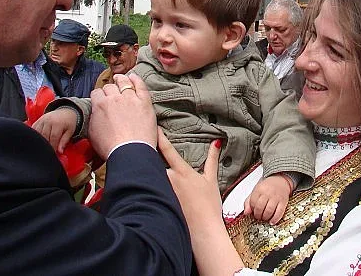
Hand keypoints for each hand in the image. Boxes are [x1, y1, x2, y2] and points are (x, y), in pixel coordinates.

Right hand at [31, 108, 76, 152]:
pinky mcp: (38, 121)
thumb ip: (64, 141)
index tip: (53, 153)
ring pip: (38, 134)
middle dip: (46, 145)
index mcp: (58, 123)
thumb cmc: (68, 122)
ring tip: (43, 148)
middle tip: (48, 152)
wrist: (65, 112)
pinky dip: (35, 136)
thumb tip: (60, 151)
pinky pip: (33, 130)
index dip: (53, 147)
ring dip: (40, 141)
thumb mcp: (70, 131)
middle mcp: (48, 121)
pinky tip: (38, 141)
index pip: (53, 137)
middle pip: (44, 136)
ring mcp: (42, 120)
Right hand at [87, 74, 155, 157]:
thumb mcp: (93, 134)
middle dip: (109, 89)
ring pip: (124, 82)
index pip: (97, 93)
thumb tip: (96, 115)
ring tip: (121, 79)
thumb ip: (94, 119)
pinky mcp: (144, 102)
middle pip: (110, 87)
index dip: (98, 96)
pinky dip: (137, 79)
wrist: (130, 152)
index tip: (101, 99)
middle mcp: (114, 98)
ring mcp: (131, 99)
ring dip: (121, 79)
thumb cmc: (111, 147)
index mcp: (100, 105)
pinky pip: (140, 85)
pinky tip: (134, 77)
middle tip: (112, 93)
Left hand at [158, 130, 243, 275]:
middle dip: (149, 156)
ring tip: (144, 170)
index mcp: (182, 172)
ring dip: (149, 173)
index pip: (167, 150)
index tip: (153, 128)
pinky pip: (151, 191)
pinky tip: (147, 190)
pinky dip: (149, 188)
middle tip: (145, 148)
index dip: (159, 137)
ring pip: (151, 176)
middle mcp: (169, 180)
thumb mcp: (211, 180)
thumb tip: (216, 144)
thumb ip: (212, 160)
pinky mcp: (158, 203)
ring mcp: (162, 192)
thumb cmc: (209, 207)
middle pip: (153, 162)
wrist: (203, 231)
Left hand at [244, 174, 291, 223]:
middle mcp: (268, 193)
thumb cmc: (267, 187)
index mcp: (259, 189)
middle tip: (258, 217)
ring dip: (265, 217)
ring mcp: (276, 198)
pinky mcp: (283, 202)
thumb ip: (248, 201)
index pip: (252, 202)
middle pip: (260, 207)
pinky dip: (275, 219)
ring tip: (264, 218)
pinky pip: (279, 212)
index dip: (252, 209)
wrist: (280, 180)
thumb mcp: (256, 191)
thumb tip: (246, 212)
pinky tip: (272, 221)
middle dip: (258, 215)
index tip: (253, 211)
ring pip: (269, 211)